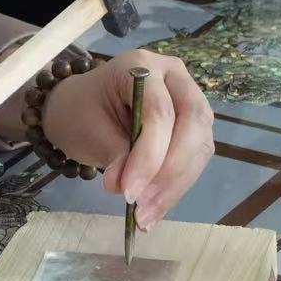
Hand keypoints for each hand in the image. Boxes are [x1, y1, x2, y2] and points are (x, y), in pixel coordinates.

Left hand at [39, 50, 214, 229]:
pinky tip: (156, 209)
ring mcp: (188, 98)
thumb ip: (114, 155)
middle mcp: (173, 76)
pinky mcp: (192, 126)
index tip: (129, 193)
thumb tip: (129, 189)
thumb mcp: (89, 129)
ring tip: (147, 215)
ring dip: (176, 184)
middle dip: (170, 171)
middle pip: (191, 123)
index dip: (149, 155)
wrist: (81, 107)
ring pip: (199, 144)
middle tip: (144, 206)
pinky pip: (195, 158)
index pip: (159, 111)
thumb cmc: (81, 111)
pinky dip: (177, 186)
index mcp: (141, 66)